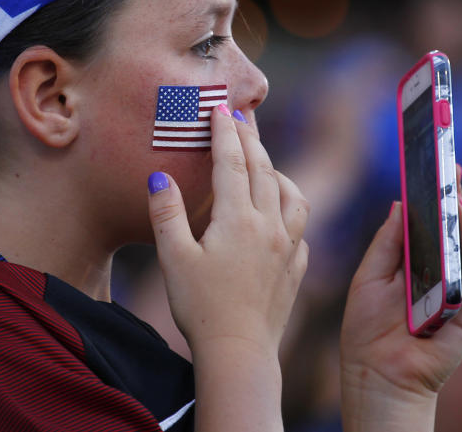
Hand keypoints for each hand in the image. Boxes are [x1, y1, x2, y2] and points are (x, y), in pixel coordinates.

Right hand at [145, 103, 309, 431]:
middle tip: (241, 119)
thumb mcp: (174, 259)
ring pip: (292, 194)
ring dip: (277, 172)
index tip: (220, 108)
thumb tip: (160, 177)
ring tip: (264, 164)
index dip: (225, 132)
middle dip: (251, 141)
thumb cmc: (201, 307)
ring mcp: (288, 247)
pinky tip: (280, 214)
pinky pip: (300, 226)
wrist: (240, 353)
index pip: (232, 162)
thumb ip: (167, 214)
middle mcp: (269, 226)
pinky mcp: (296, 268)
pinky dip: (290, 209)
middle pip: (264, 170)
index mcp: (238, 218)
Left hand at [338, 166, 461, 431]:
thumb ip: (389, 241)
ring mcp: (461, 296)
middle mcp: (442, 276)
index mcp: (417, 265)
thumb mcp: (370, 276)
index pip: (433, 224)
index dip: (439, 196)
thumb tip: (401, 201)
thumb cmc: (367, 331)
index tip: (441, 165)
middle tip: (452, 174)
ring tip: (456, 211)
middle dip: (457, 202)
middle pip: (457, 233)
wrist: (373, 376)